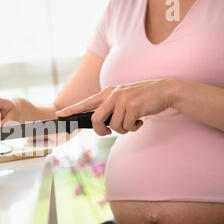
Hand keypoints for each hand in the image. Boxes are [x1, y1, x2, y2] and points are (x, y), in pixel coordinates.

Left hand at [56, 79, 176, 135]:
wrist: (164, 91)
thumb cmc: (142, 99)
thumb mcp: (123, 99)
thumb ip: (110, 108)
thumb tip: (99, 125)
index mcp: (107, 93)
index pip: (85, 103)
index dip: (71, 110)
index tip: (59, 115)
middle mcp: (112, 95)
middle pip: (96, 120)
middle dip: (101, 131)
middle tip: (108, 133)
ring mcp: (122, 100)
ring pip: (113, 126)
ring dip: (124, 129)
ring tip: (133, 122)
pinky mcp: (133, 107)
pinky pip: (127, 127)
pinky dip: (134, 128)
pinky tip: (140, 121)